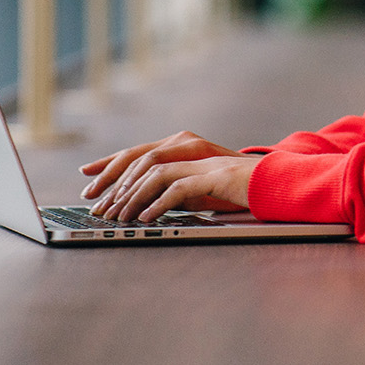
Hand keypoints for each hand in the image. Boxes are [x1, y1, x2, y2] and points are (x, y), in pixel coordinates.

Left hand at [79, 130, 259, 222]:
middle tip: (98, 208)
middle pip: (138, 159)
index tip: (88, 180)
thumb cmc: (238, 188)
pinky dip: (157, 203)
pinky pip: (177, 188)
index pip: (137, 152)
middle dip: (114, 185)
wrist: (276, 183)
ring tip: (118, 218)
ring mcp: (201, 158)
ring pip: (153, 172)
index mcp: (182, 145)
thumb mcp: (198, 188)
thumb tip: (140, 205)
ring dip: (132, 197)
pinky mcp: (213, 175)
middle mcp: (188, 145)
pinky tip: (146, 218)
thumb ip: (172, 189)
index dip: (110, 165)